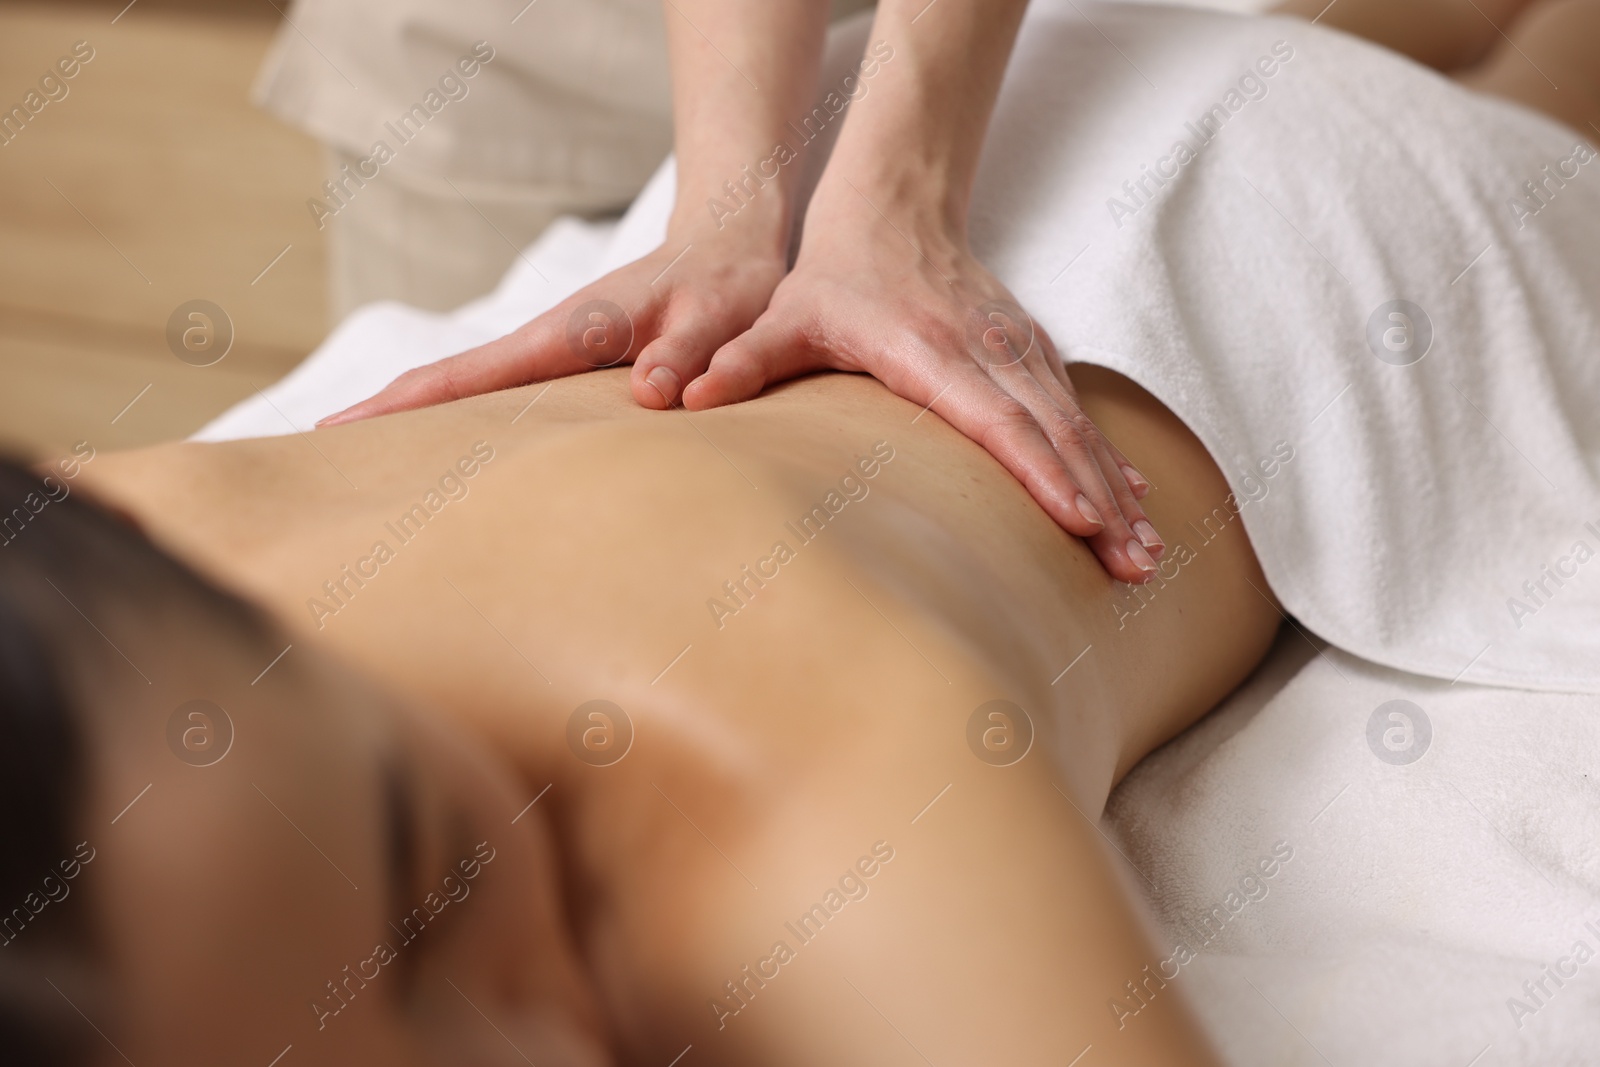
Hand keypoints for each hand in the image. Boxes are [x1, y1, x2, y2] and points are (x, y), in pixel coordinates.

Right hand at [319, 227, 788, 424]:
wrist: (730, 245)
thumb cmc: (726, 284)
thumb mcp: (718, 317)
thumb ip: (689, 352)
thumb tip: (653, 395)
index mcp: (568, 334)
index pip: (471, 374)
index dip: (404, 403)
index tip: (337, 428)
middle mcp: (548, 343)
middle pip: (450, 384)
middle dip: (385, 415)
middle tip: (321, 456)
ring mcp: (555, 355)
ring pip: (474, 391)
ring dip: (420, 420)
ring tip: (369, 465)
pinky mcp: (573, 367)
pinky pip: (509, 398)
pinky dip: (469, 419)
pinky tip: (455, 452)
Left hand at [676, 191, 1164, 583]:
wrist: (894, 202)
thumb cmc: (834, 275)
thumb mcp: (780, 315)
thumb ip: (739, 358)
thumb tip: (682, 397)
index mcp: (930, 349)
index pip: (993, 417)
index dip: (1038, 469)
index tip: (1078, 519)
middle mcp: (986, 349)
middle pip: (1052, 432)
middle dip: (1096, 501)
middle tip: (1133, 568)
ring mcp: (1016, 348)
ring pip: (1075, 425)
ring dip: (1113, 488)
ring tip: (1145, 555)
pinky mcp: (1029, 350)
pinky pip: (1076, 411)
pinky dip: (1105, 456)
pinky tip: (1133, 500)